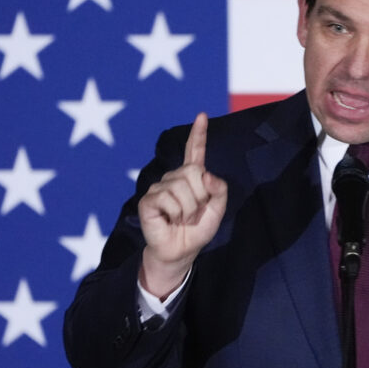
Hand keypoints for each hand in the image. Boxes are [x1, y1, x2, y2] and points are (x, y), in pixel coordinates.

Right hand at [138, 112, 226, 298]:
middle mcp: (174, 178)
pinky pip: (168, 198)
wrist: (181, 251)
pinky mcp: (149, 199)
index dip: (199, 134)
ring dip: (189, 208)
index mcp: (192, 178)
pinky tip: (170, 219)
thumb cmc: (197, 230)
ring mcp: (160, 187)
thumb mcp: (217, 210)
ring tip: (182, 218)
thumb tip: (206, 174)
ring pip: (183, 187)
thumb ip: (220, 191)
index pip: (195, 151)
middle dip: (201, 195)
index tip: (202, 116)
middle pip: (194, 171)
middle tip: (194, 212)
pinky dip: (176, 213)